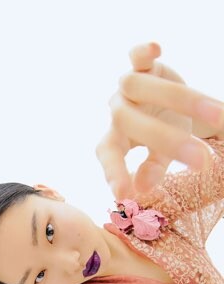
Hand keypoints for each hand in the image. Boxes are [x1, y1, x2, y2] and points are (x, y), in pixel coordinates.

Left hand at [97, 42, 223, 197]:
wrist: (172, 104)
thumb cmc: (163, 136)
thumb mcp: (161, 155)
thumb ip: (152, 169)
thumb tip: (141, 190)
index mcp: (115, 139)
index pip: (109, 156)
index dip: (114, 173)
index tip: (123, 194)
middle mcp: (117, 112)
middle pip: (128, 121)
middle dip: (165, 139)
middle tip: (199, 159)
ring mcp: (128, 87)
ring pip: (137, 87)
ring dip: (178, 98)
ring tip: (216, 113)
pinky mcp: (143, 66)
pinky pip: (137, 56)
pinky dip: (142, 51)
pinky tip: (154, 50)